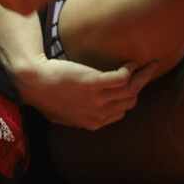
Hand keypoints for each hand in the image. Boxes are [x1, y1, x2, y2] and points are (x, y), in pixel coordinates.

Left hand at [16, 56, 159, 129]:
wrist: (32, 82)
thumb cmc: (42, 95)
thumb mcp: (62, 115)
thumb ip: (77, 117)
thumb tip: (85, 116)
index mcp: (93, 122)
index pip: (121, 112)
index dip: (128, 99)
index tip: (132, 86)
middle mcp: (99, 113)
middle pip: (130, 100)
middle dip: (140, 86)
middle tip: (147, 71)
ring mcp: (98, 98)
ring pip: (132, 88)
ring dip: (145, 75)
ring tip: (152, 64)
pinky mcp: (94, 82)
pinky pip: (123, 77)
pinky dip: (130, 69)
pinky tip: (131, 61)